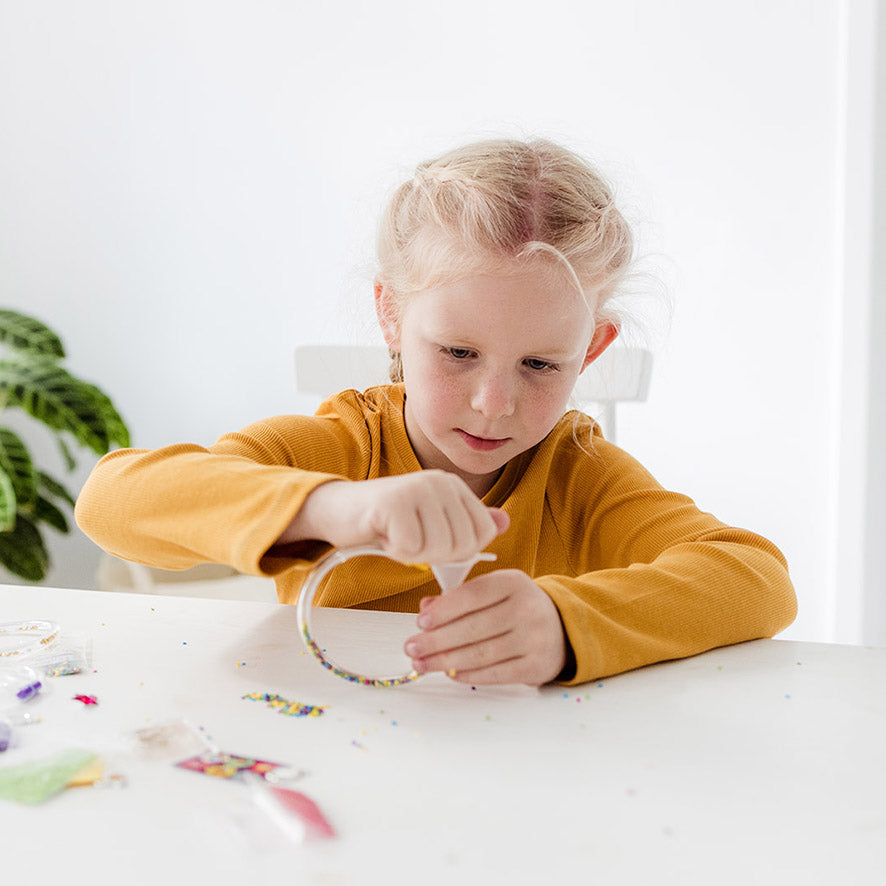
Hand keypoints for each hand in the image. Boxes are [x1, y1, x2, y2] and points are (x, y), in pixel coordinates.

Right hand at [280, 471, 508, 563]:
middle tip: (412, 539)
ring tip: (398, 535)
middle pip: (462, 545)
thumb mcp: (433, 522)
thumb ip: (467, 523)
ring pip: (438, 548)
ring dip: (414, 554)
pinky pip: (411, 548)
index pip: (483, 533)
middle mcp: (440, 481)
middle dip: (435, 555)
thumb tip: (504, 521)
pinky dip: (396, 551)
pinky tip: (384, 534)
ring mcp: (417, 488)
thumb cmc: (388, 521)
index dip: (461, 551)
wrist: (340, 511)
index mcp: (454, 486)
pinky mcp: (394, 502)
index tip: (435, 542)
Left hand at [403, 569, 567, 685]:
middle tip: (412, 647)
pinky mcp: (536, 665)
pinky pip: (496, 673)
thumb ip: (460, 597)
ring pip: (481, 653)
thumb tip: (426, 609)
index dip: (444, 610)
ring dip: (445, 661)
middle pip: (474, 627)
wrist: (562, 626)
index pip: (473, 595)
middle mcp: (526, 608)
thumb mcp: (494, 591)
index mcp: (513, 582)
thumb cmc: (517, 606)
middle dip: (436, 640)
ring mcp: (534, 638)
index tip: (421, 622)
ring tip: (422, 664)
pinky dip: (469, 675)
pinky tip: (450, 673)